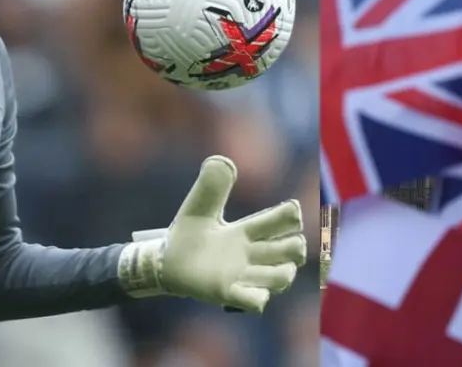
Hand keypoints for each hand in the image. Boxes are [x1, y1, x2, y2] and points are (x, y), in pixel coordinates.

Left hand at [117, 156, 306, 312]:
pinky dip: (257, 297)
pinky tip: (240, 285)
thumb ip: (212, 185)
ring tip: (258, 267)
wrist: (166, 262)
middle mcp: (254, 254)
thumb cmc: (188, 234)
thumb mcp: (199, 206)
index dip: (291, 215)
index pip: (287, 220)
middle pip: (295, 250)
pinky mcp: (229, 293)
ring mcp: (244, 276)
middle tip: (276, 244)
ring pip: (283, 277)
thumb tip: (222, 160)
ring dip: (281, 273)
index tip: (287, 212)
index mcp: (250, 230)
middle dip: (295, 247)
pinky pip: (257, 301)